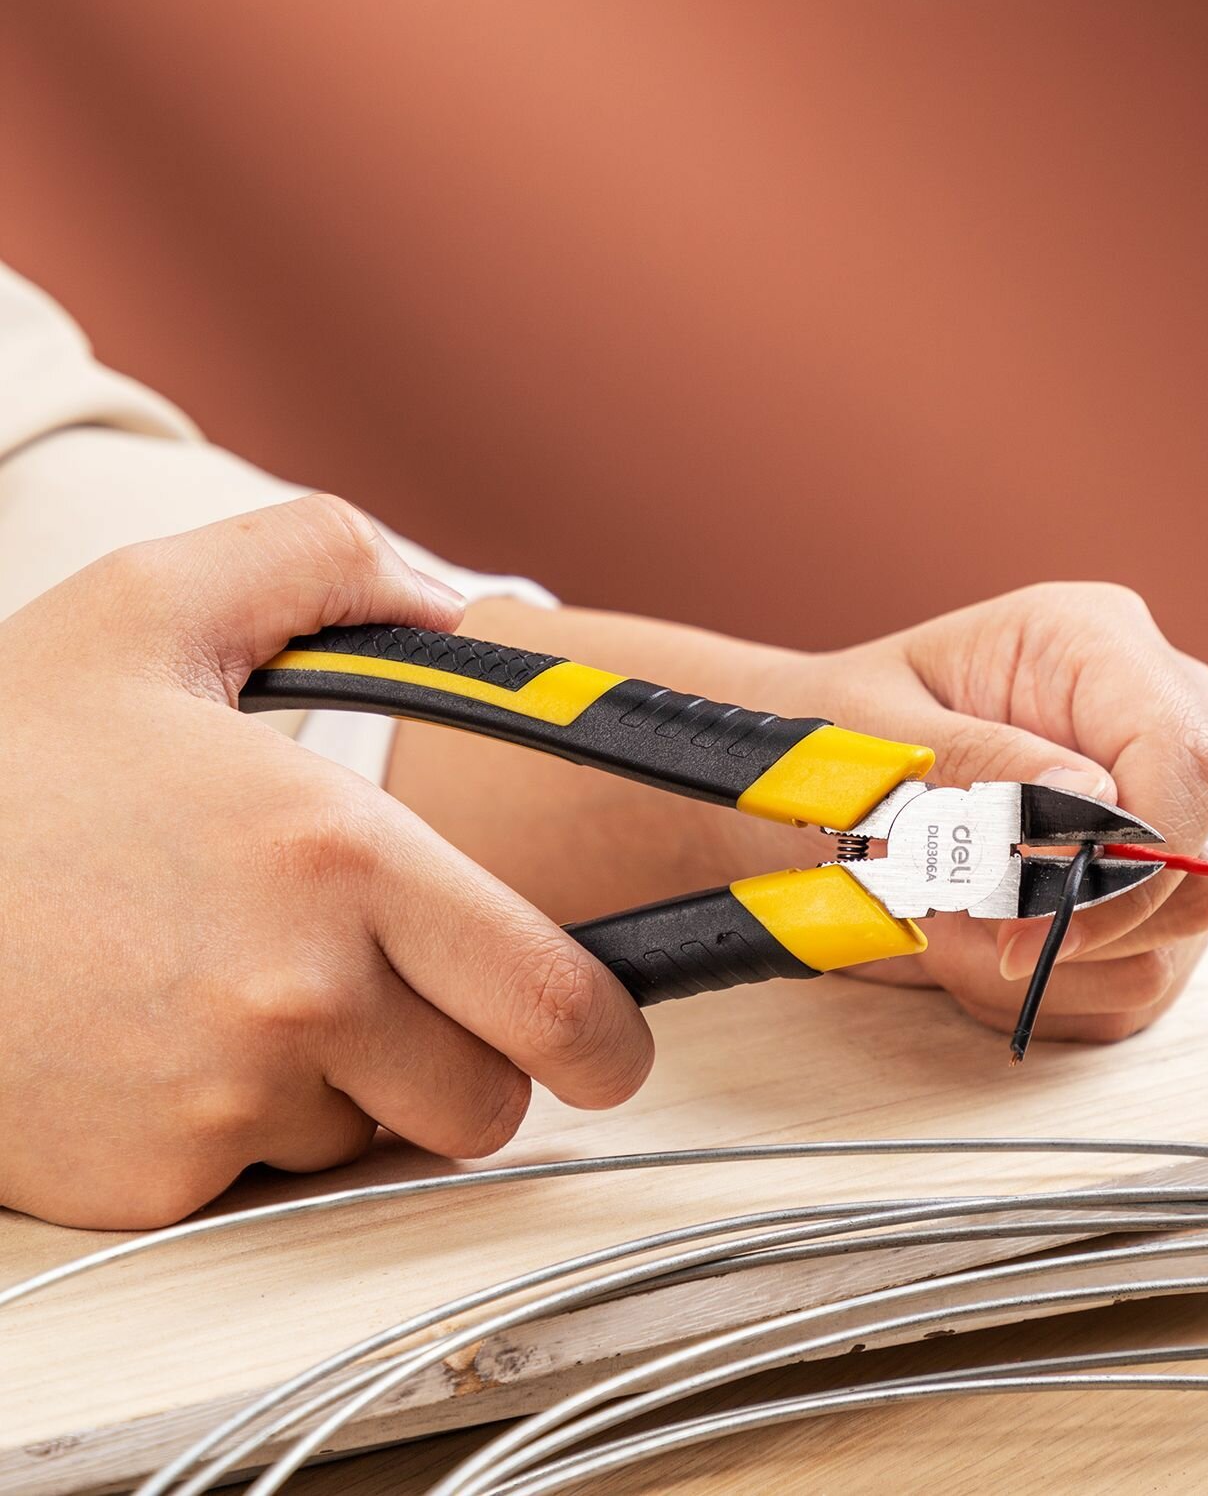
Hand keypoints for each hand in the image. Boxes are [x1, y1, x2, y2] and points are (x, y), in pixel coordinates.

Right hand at [0, 497, 650, 1228]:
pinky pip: (270, 1180)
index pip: (553, 1000)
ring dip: (355, 1085)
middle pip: (488, 1100)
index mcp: (338, 856)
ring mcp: (221, 1103)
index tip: (607, 1039)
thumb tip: (459, 603)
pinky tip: (177, 1044)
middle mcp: (298, 994)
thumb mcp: (156, 605)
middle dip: (478, 1061)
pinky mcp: (151, 1184)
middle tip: (416, 1001)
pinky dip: (254, 1129)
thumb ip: (327, 563)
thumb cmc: (3, 755)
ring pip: (378, 1137)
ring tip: (252, 992)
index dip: (604, 1034)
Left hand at [400, 585, 1207, 1046]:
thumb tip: (1087, 822)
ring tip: (946, 929)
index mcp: (1094, 644)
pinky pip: (1138, 985)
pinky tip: (974, 950)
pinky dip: (1049, 994)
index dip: (1128, 860)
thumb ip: (976, 775)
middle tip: (954, 931)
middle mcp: (1153, 717)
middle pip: (1198, 861)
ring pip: (1173, 940)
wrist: (804, 799)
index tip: (1021, 920)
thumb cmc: (825, 748)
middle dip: (1073, 925)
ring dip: (1049, 966)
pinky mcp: (1144, 894)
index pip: (1186, 761)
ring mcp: (1160, 812)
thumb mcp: (870, 745)